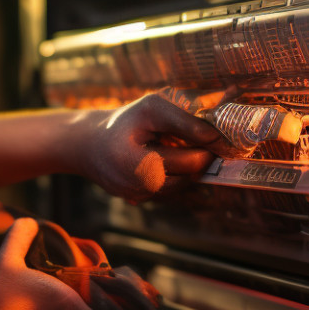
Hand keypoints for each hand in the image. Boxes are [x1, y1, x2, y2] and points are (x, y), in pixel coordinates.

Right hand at [76, 93, 222, 200]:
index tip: (219, 135)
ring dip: (190, 167)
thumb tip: (215, 136)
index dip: (208, 146)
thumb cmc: (124, 122)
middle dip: (201, 156)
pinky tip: (169, 158)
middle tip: (207, 138)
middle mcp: (136, 187)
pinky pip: (170, 189)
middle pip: (188, 174)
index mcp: (135, 164)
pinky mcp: (139, 201)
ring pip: (182, 184)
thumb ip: (183, 120)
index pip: (188, 160)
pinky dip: (176, 174)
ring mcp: (138, 197)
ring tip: (184, 145)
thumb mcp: (151, 108)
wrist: (89, 145)